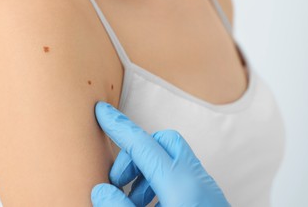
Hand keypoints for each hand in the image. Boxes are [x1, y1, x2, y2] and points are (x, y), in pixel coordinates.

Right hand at [91, 101, 230, 206]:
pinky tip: (149, 206)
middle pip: (163, 143)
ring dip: (146, 172)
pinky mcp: (206, 197)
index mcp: (181, 184)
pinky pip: (179, 176)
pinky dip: (159, 183)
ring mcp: (204, 187)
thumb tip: (101, 190)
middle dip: (136, 155)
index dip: (119, 126)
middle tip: (118, 184)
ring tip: (132, 201)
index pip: (142, 144)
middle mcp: (196, 179)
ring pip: (171, 159)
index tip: (101, 111)